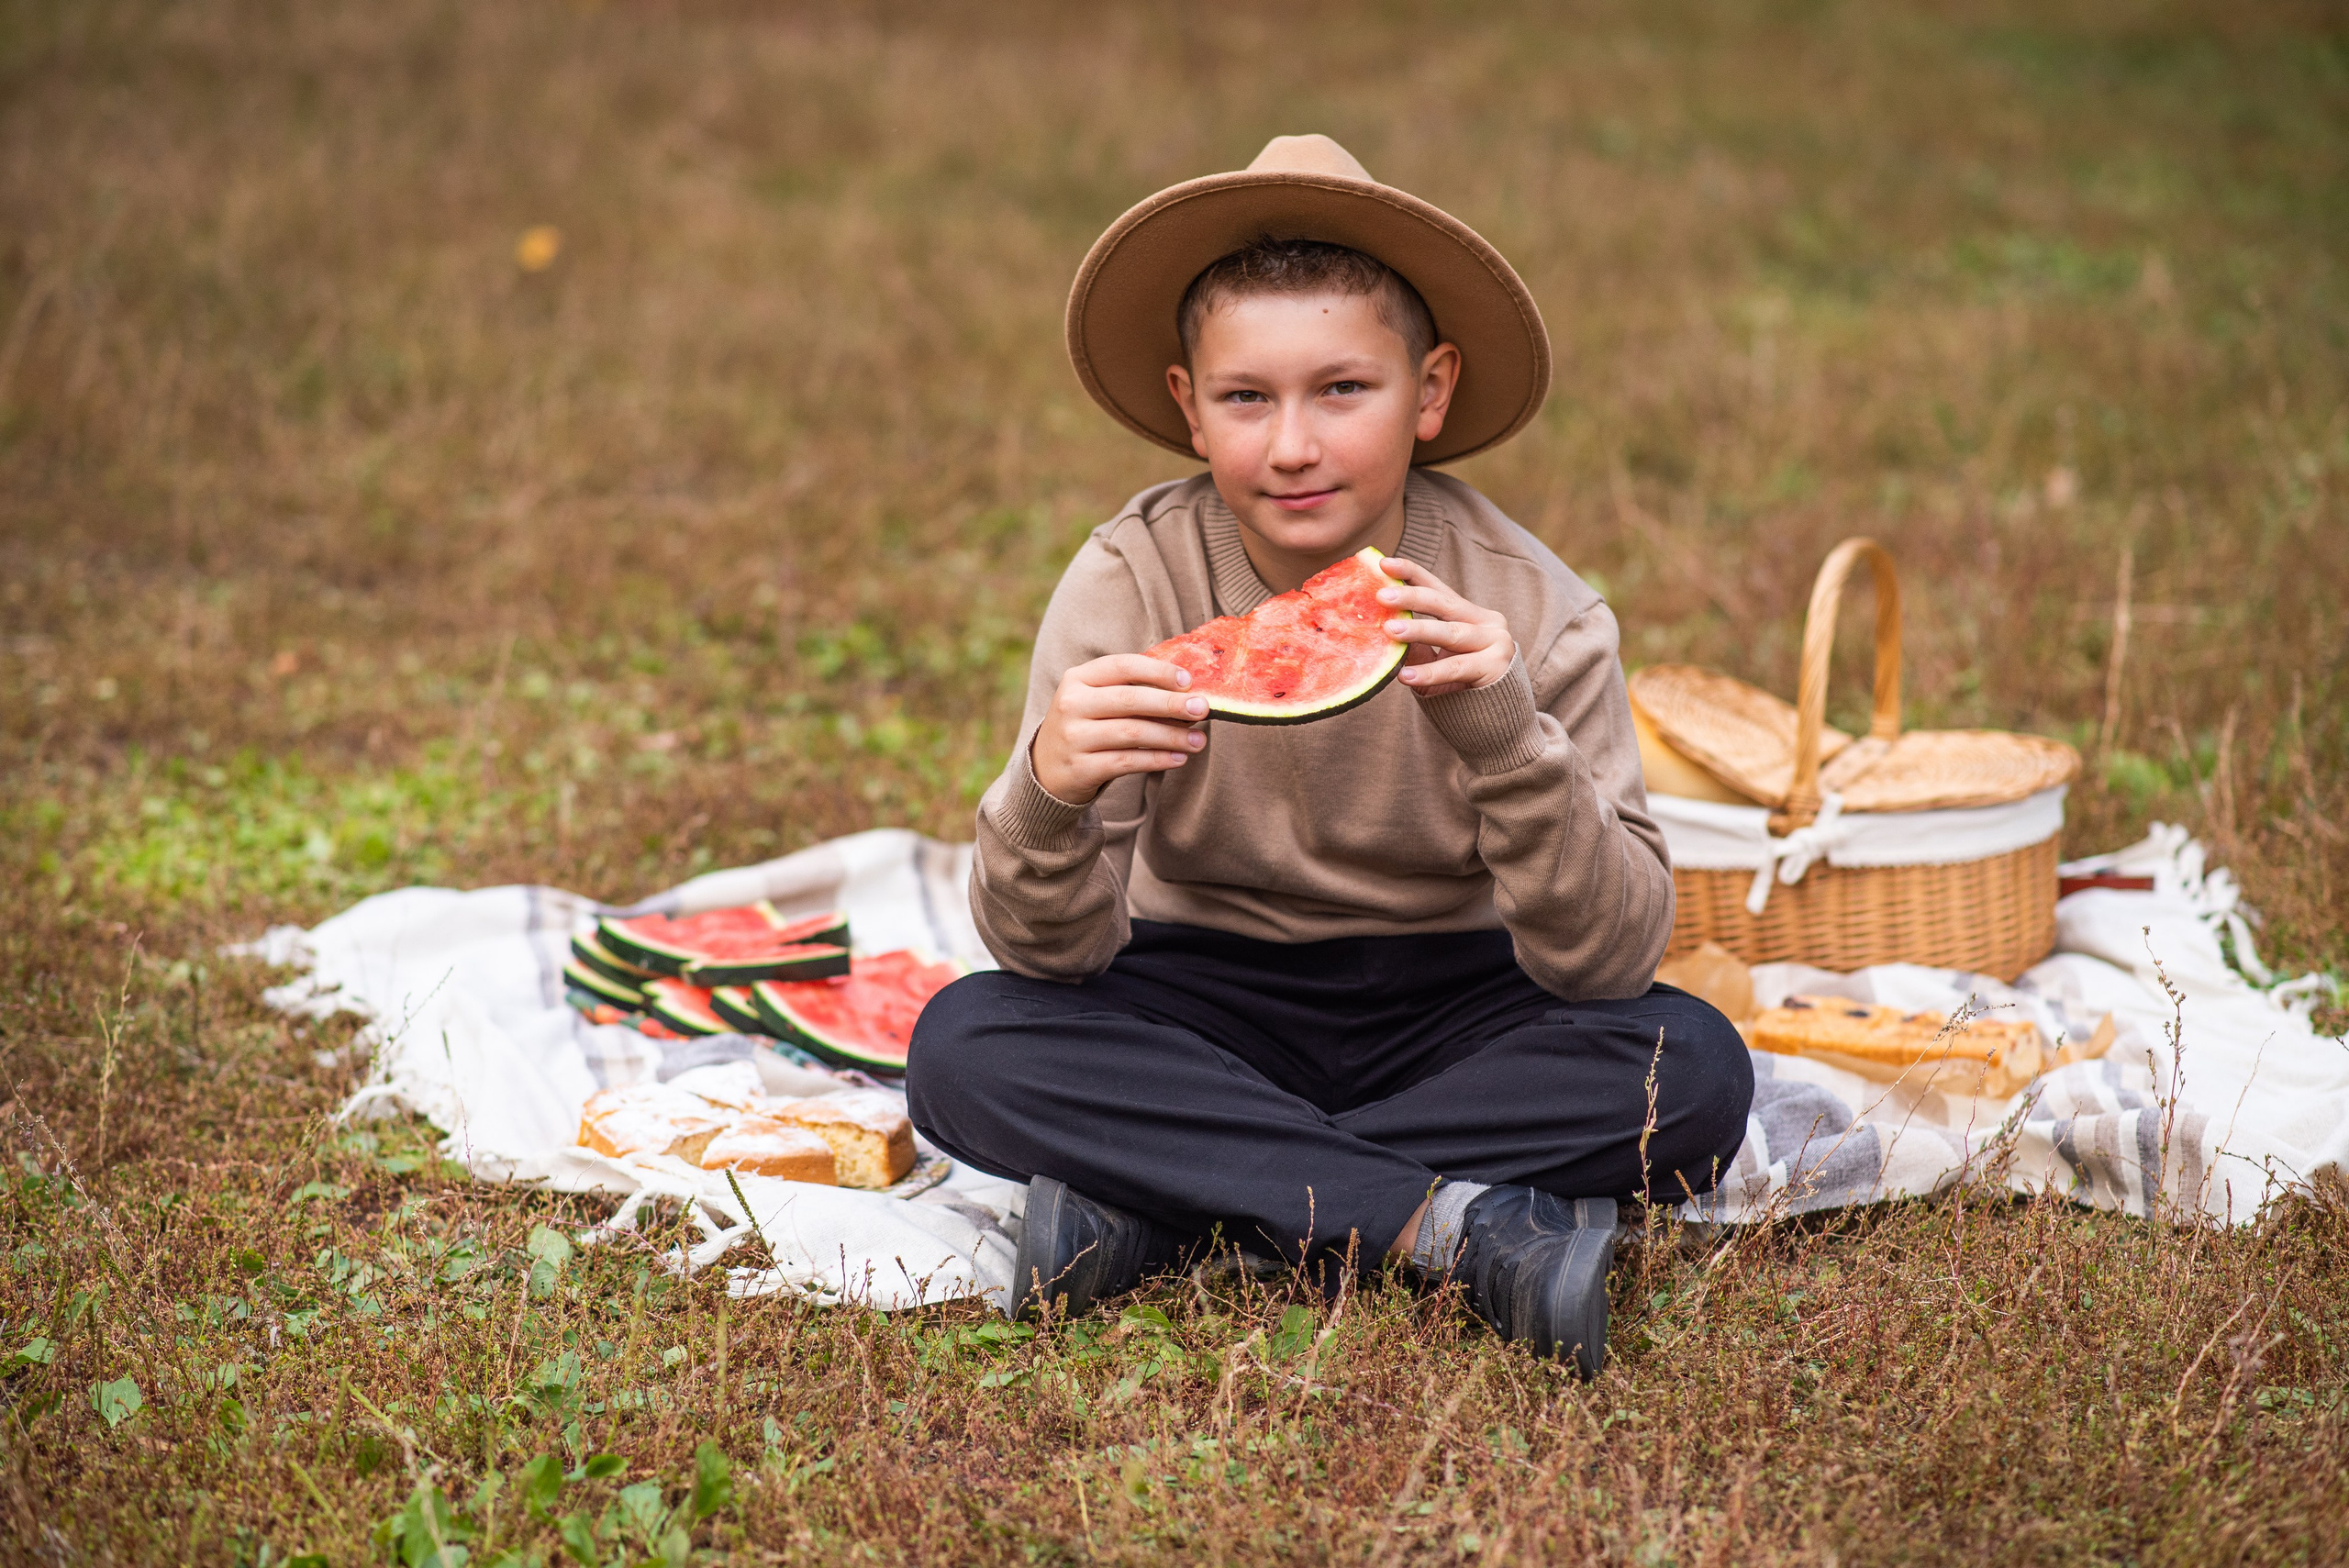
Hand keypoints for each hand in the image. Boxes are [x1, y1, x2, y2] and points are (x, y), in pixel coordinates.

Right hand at [1030, 654, 1208, 804]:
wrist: (1046, 770)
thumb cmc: (1086, 727)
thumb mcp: (1096, 700)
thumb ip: (1132, 690)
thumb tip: (1187, 692)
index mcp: (1078, 678)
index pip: (1122, 666)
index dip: (1158, 672)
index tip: (1188, 681)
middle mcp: (1071, 704)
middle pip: (1130, 700)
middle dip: (1171, 704)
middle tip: (1203, 709)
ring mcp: (1073, 737)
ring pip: (1132, 733)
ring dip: (1171, 736)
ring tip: (1198, 740)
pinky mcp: (1080, 768)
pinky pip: (1127, 762)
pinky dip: (1157, 760)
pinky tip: (1179, 758)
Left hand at [1377, 557, 1514, 697]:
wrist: (1498, 720)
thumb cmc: (1460, 687)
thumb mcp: (1435, 660)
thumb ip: (1417, 644)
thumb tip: (1381, 626)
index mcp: (1470, 614)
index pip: (1437, 589)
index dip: (1411, 574)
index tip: (1383, 562)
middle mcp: (1487, 622)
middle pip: (1444, 604)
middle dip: (1411, 597)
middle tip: (1381, 595)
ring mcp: (1496, 643)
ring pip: (1451, 633)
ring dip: (1419, 631)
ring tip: (1389, 630)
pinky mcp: (1497, 668)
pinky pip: (1456, 668)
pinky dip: (1430, 672)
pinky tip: (1406, 676)